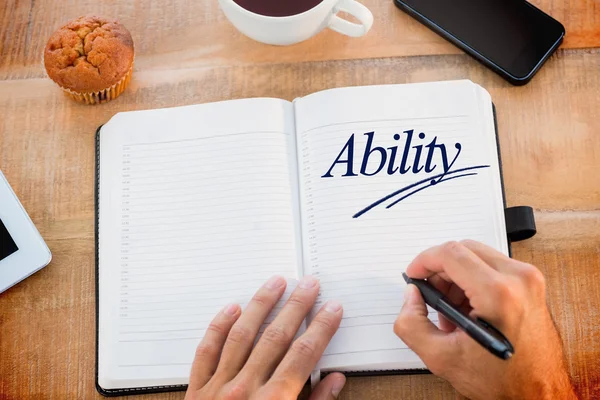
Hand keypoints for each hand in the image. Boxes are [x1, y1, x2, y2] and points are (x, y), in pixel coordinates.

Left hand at [184, 275, 345, 399]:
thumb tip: (335, 380)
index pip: (304, 355)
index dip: (322, 328)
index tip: (333, 308)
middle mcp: (246, 390)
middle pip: (276, 338)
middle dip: (296, 307)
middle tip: (309, 284)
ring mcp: (218, 388)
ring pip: (242, 335)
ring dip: (261, 306)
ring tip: (275, 283)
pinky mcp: (196, 391)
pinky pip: (206, 351)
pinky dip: (219, 327)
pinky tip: (232, 307)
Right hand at [394, 240, 576, 399]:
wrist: (539, 392)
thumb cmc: (503, 380)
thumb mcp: (441, 357)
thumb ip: (411, 323)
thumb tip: (411, 296)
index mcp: (499, 293)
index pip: (451, 253)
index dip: (424, 260)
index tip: (415, 274)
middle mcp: (519, 279)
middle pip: (464, 249)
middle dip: (439, 268)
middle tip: (430, 293)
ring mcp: (529, 279)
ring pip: (477, 255)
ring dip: (455, 275)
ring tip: (450, 309)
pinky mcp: (531, 283)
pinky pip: (492, 265)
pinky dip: (472, 280)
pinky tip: (467, 308)